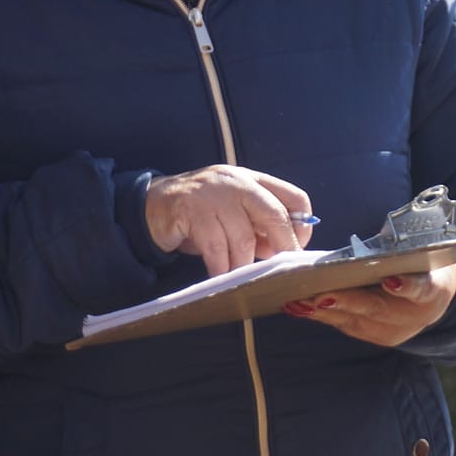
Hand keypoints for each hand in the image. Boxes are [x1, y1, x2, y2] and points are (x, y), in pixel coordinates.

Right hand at [145, 166, 312, 275]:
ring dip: (243, 263)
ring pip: (243, 237)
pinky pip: (215, 247)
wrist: (153, 205)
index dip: (302, 225)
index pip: (294, 197)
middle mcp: (237, 182)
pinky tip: (220, 273)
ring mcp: (214, 194)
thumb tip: (284, 252)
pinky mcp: (192, 210)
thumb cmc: (203, 215)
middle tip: (279, 269)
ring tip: (239, 275)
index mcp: (254, 180)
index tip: (298, 247)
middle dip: (281, 246)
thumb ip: (259, 229)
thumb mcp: (235, 217)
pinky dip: (220, 266)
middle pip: (273, 214)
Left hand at [283, 266, 455, 346]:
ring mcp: (394, 331)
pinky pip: (346, 324)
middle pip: (379, 309)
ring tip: (298, 302)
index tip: (390, 281)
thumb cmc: (419, 263)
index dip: (406, 286)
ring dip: (324, 311)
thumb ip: (396, 253)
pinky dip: (321, 315)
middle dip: (347, 302)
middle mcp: (414, 316)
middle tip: (322, 295)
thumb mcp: (418, 254)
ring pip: (356, 321)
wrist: (432, 293)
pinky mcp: (375, 336)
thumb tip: (360, 250)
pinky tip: (298, 306)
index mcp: (433, 289)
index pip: (422, 288)